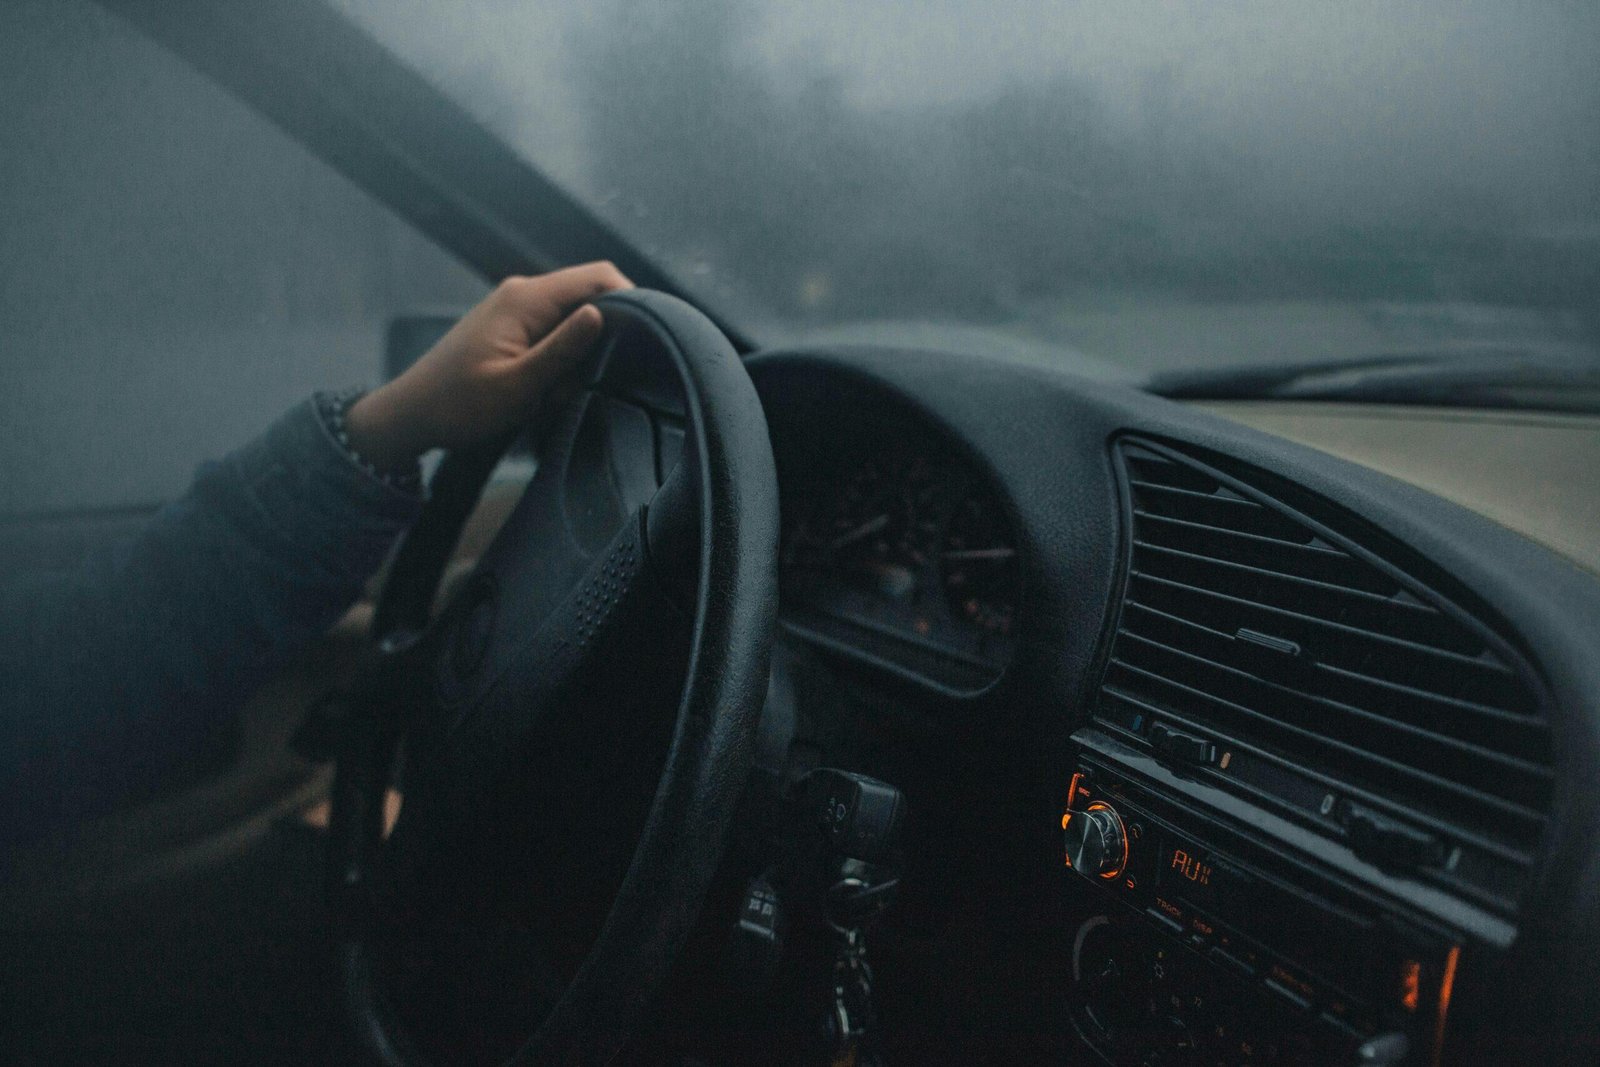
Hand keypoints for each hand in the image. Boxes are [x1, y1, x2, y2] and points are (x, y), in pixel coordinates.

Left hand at [344, 261, 631, 469]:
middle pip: (590, 293)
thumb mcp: (518, 384)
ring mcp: (516, 307)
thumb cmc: (460, 404)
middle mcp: (523, 292)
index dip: (633, 299)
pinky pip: (554, 329)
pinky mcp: (512, 325)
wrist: (412, 414)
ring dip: (582, 350)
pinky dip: (563, 356)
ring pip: (574, 315)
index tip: (647, 336)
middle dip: (606, 332)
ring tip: (567, 387)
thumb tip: (601, 314)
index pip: (599, 276)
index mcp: (527, 298)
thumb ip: (563, 349)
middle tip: (603, 374)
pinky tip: (552, 386)